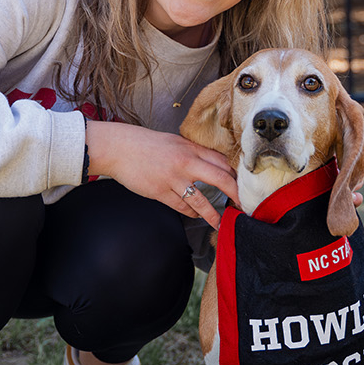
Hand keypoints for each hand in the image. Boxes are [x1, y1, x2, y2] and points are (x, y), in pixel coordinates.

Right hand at [86, 120, 238, 228]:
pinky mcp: (160, 192)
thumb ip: (193, 152)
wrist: (118, 148)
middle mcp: (186, 162)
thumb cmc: (145, 144)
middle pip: (221, 179)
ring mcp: (173, 178)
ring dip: (213, 214)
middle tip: (245, 205)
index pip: (222, 162)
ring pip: (202, 200)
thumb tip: (212, 164)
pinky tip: (195, 215)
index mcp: (191, 148)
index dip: (236, 175)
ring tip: (221, 223)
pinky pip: (182, 207)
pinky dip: (191, 213)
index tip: (243, 185)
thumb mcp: (174, 142)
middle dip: (236, 194)